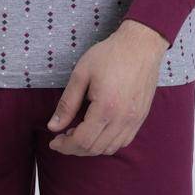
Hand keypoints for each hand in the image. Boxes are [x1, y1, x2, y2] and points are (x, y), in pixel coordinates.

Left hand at [46, 19, 168, 155]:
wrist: (141, 45)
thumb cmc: (110, 55)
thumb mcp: (81, 74)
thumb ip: (67, 103)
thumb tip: (53, 127)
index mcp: (106, 108)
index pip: (82, 140)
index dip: (65, 145)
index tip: (54, 141)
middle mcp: (122, 119)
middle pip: (94, 148)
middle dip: (74, 149)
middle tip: (62, 138)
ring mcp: (134, 120)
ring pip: (109, 148)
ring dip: (91, 148)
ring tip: (78, 134)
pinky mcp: (141, 117)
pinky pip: (123, 141)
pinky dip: (107, 143)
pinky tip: (97, 132)